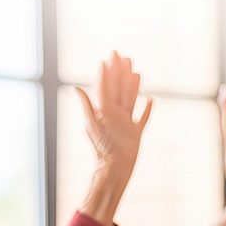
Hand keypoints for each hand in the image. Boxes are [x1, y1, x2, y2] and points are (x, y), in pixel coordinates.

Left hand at [76, 51, 152, 180]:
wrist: (115, 168)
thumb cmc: (103, 147)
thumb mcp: (93, 123)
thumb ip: (87, 105)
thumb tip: (75, 88)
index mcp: (106, 111)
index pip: (107, 87)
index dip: (108, 72)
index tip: (109, 57)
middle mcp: (116, 116)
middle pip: (120, 90)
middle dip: (121, 73)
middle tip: (124, 57)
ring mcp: (126, 124)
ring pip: (131, 100)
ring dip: (134, 86)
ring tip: (137, 72)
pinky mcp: (136, 135)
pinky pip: (143, 119)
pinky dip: (147, 110)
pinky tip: (151, 100)